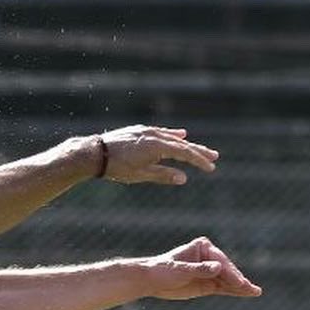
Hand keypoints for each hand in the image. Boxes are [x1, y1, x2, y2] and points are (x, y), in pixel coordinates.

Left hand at [98, 124, 217, 184]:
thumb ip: (163, 175)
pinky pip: (160, 132)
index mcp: (158, 146)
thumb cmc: (117, 167)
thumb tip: (183, 178)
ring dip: (186, 144)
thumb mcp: (141, 175)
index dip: (199, 160)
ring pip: (172, 137)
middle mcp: (155, 135)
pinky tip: (179, 135)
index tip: (211, 167)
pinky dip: (171, 135)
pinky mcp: (139, 131)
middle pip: (182, 144)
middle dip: (198, 151)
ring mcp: (147, 131)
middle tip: (214, 157)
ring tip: (198, 149)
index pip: (185, 153)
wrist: (95, 153)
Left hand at [144, 236, 262, 299]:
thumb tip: (218, 267)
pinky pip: (223, 288)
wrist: (151, 280)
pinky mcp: (207, 284)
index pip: (221, 262)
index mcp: (204, 248)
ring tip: (255, 292)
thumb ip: (200, 270)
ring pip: (228, 280)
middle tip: (250, 288)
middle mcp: (210, 258)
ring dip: (241, 286)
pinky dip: (234, 291)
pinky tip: (247, 293)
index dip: (230, 273)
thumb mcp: (181, 270)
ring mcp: (210, 272)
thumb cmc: (163, 271)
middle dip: (238, 280)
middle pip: (227, 271)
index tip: (238, 282)